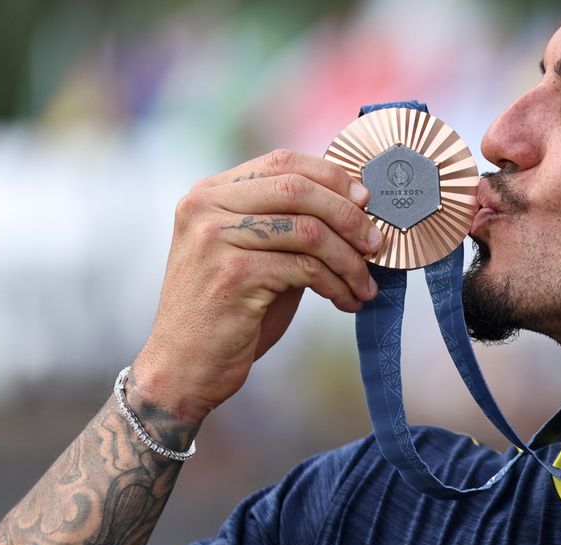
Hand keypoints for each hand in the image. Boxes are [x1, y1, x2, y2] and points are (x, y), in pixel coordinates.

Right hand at [131, 149, 383, 422]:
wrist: (184, 368)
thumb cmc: (227, 314)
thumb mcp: (255, 256)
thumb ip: (289, 226)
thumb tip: (356, 207)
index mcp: (210, 193)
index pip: (282, 161)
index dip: (332, 177)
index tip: (366, 201)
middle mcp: (206, 207)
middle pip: (298, 188)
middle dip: (349, 216)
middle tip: (376, 244)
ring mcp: (215, 238)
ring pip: (308, 230)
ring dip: (349, 259)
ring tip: (364, 284)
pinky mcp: (232, 274)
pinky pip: (305, 269)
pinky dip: (336, 285)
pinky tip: (346, 301)